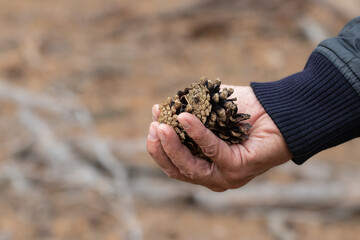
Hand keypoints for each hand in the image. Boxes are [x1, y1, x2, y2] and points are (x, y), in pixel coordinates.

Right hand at [147, 86, 291, 191]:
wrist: (280, 111)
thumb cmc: (247, 112)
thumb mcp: (212, 113)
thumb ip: (192, 114)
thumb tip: (167, 108)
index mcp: (206, 165)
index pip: (174, 164)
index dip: (159, 146)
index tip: (152, 122)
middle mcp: (214, 175)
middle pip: (177, 170)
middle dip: (160, 149)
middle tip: (153, 126)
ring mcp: (226, 175)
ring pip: (190, 167)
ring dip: (172, 146)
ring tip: (161, 125)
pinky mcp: (238, 168)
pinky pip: (212, 150)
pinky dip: (197, 133)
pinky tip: (185, 118)